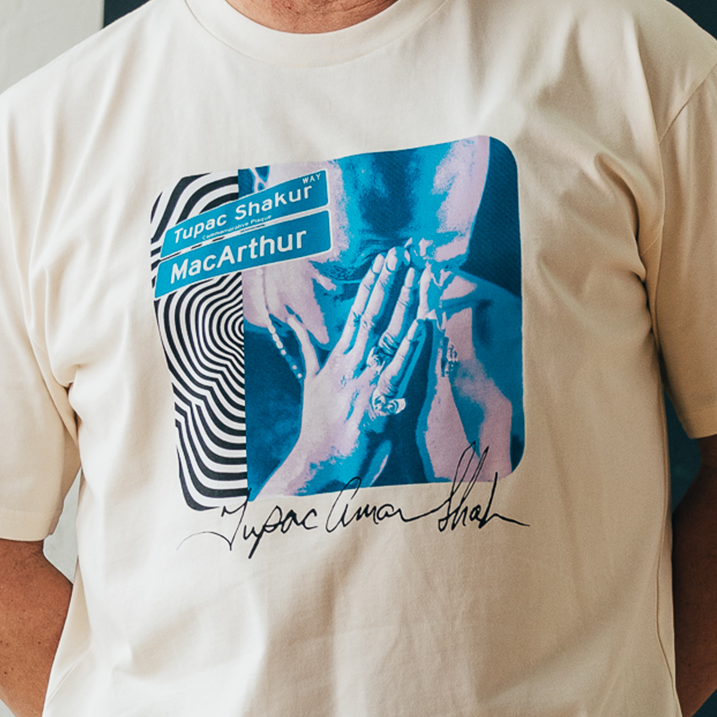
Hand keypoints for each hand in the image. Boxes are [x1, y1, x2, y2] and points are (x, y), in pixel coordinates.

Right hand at [261, 250, 432, 494]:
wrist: (317, 464)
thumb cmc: (317, 426)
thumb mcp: (310, 382)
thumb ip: (308, 351)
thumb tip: (294, 325)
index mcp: (338, 359)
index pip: (357, 314)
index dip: (372, 286)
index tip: (384, 260)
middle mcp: (351, 365)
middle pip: (373, 317)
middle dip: (388, 283)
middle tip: (402, 253)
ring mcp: (364, 383)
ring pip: (388, 336)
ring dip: (404, 304)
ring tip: (418, 277)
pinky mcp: (376, 404)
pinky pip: (398, 370)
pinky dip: (410, 347)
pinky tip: (422, 325)